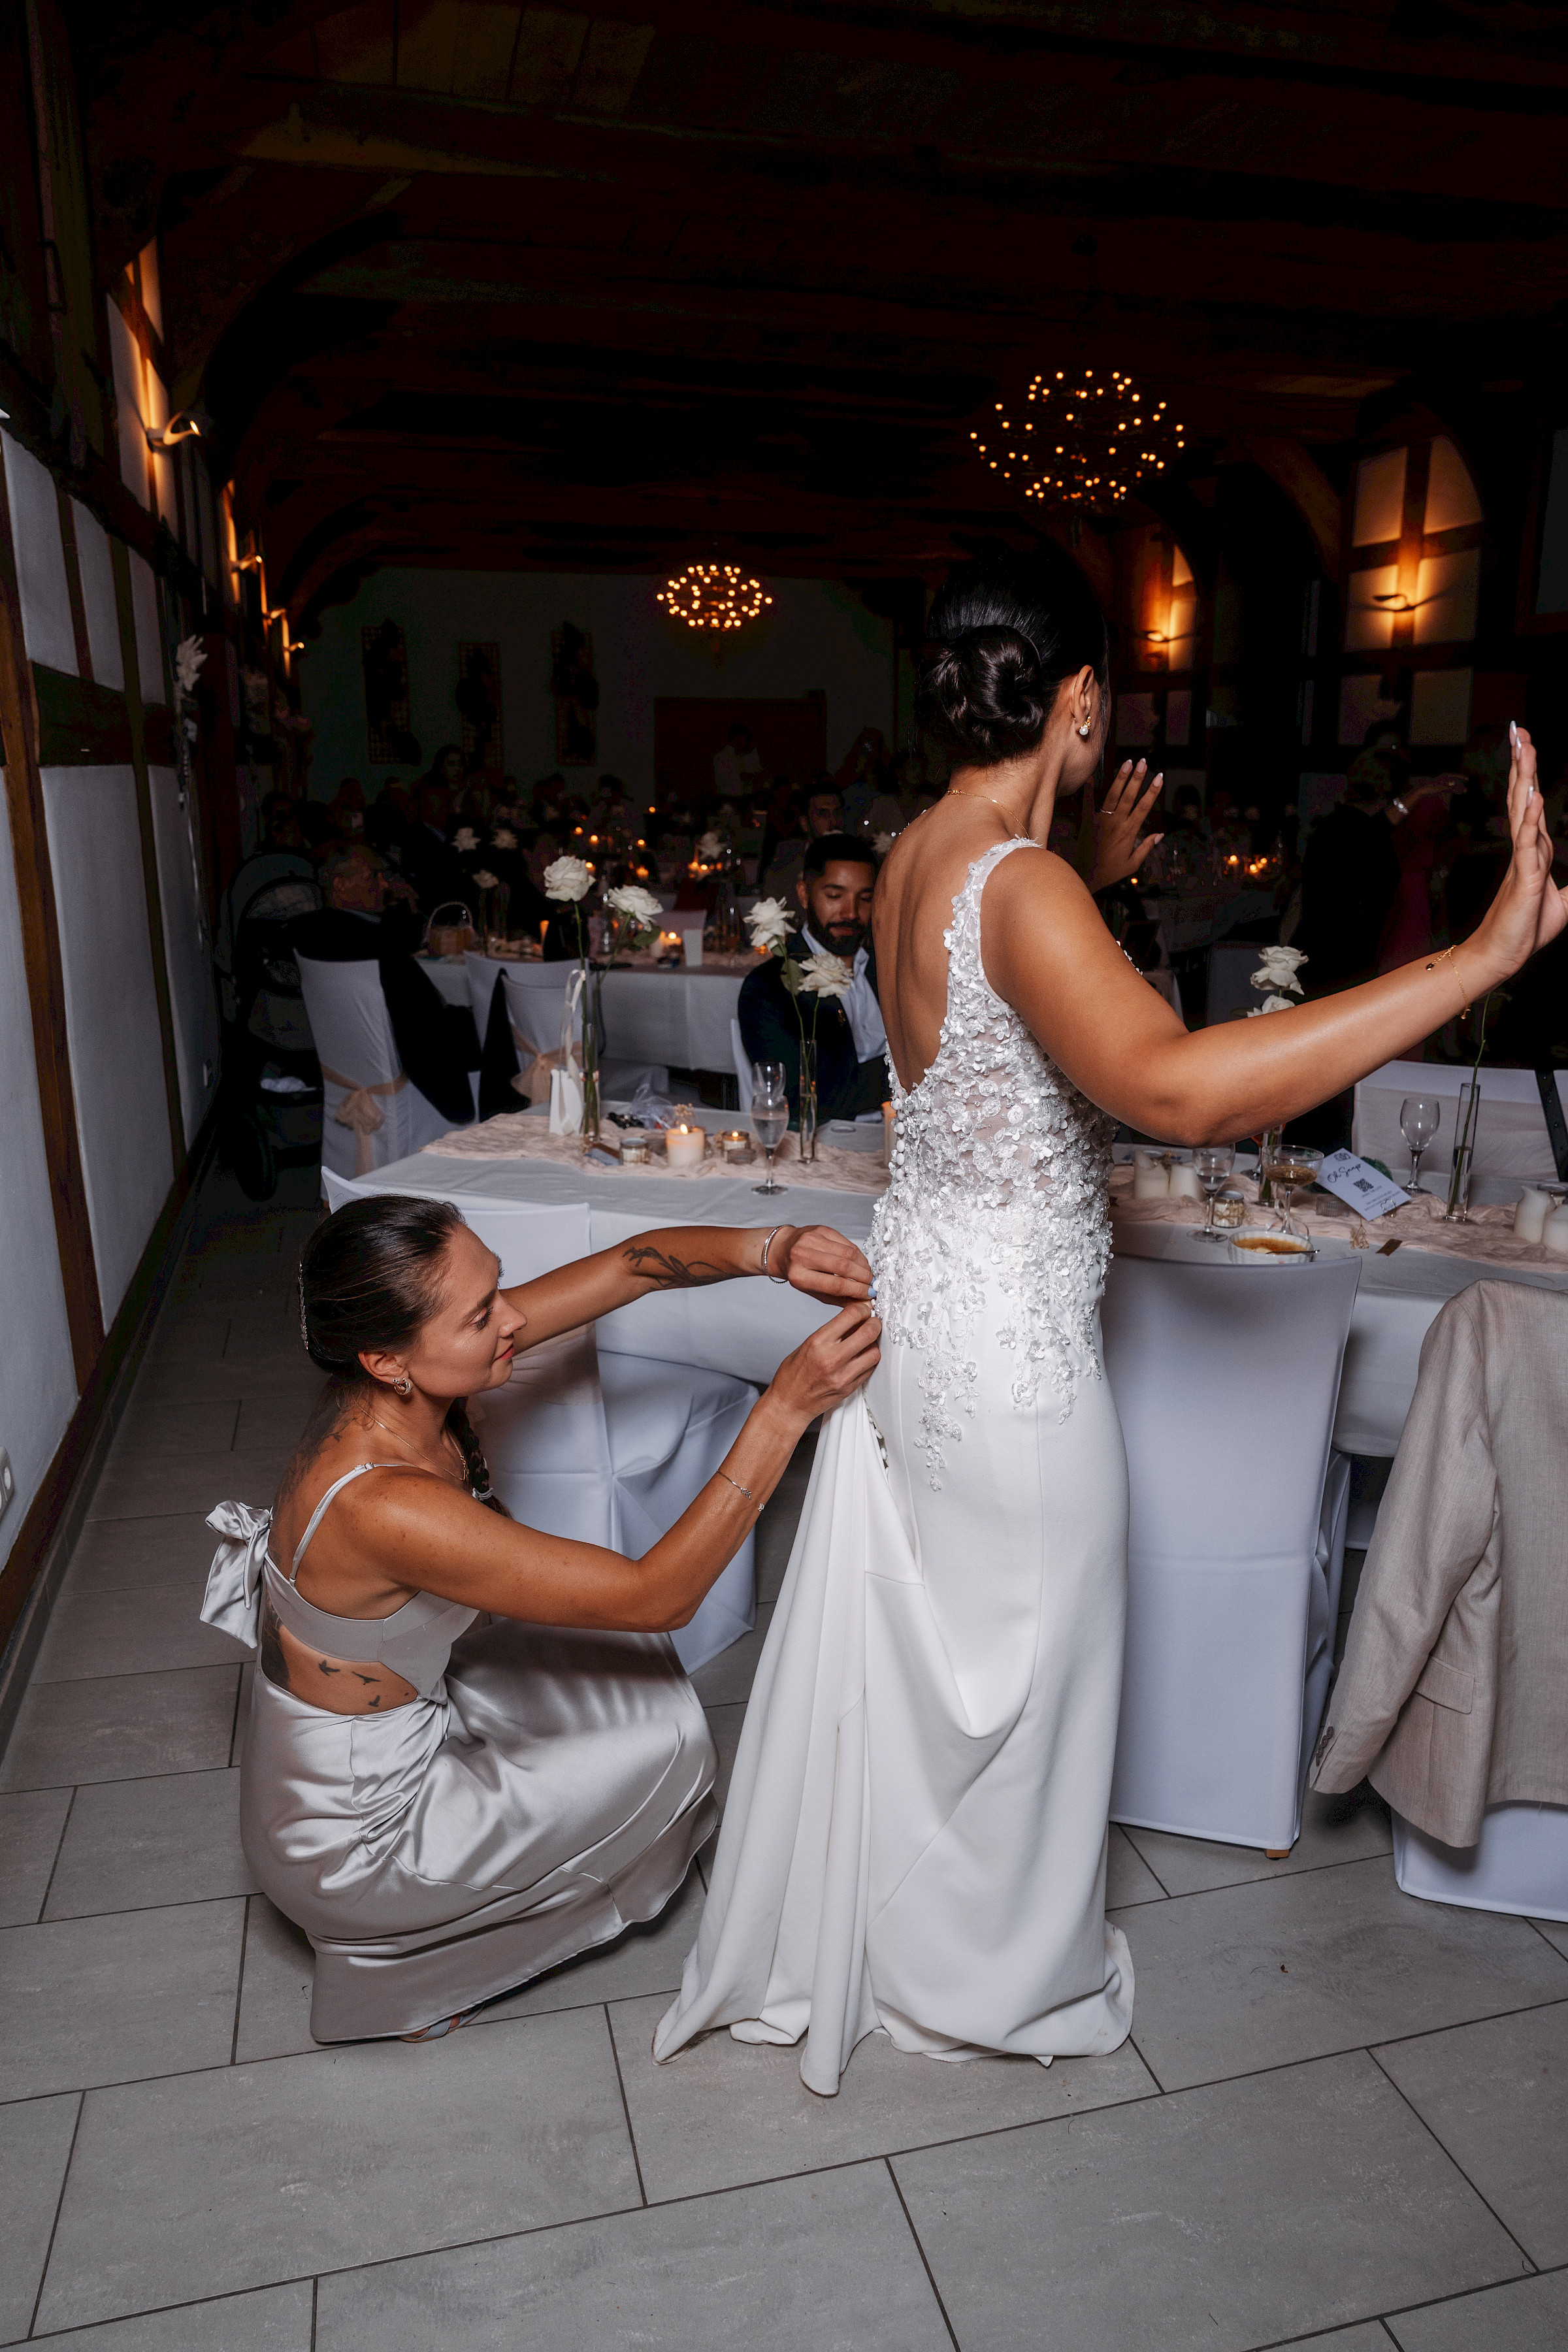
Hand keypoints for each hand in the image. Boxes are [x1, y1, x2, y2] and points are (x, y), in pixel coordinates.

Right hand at [768, 1301, 881, 1424]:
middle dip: (874, 1323)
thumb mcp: (806, 1345)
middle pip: (869, 1332)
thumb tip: (853, 1320)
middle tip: (873, 1322)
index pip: (851, 1315)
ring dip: (874, 1344)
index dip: (862, 1309)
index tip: (863, 1310)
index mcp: (818, 1342)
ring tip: (867, 1342)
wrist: (789, 1404)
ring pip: (874, 1352)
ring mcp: (843, 1375)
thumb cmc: (792, 1376)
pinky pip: (870, 1369)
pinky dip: (870, 1360)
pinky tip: (862, 1357)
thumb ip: (831, 1333)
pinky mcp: (850, 1388)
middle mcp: (832, 1358)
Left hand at [772, 1224, 872, 1302]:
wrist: (782, 1249)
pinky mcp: (821, 1229)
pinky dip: (858, 1254)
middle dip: (863, 1277)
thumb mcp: (813, 1291)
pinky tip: (861, 1263)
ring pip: (848, 1253)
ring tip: (868, 1275)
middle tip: (873, 1284)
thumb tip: (864, 1304)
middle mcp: (803, 1256)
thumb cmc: (798, 1273)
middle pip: (843, 1267)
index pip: (835, 1285)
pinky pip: (846, 1242)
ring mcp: (812, 1240)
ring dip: (863, 1265)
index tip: (869, 1294)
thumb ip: (838, 1298)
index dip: (857, 1290)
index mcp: (799, 1276)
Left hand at [1088, 760, 1163, 890]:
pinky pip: (1087, 804)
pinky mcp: (1087, 822)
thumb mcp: (1133, 864)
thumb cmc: (1110, 872)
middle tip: (1143, 762)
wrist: (1085, 876)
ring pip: (1112, 796)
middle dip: (1137, 778)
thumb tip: (1160, 834)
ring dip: (1120, 778)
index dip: (1152, 791)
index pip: (1144, 807)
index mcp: (1129, 832)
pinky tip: (1090, 778)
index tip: (1159, 777)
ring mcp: (1101, 821)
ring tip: (1126, 763)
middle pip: (1129, 796)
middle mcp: (1116, 823)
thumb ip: (1146, 847)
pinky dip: (1088, 791)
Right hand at [1471, 726, 1567, 981]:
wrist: (1501, 956)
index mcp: (1533, 849)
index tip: (1524, 743)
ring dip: (1525, 779)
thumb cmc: (1525, 928)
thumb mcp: (1562, 900)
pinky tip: (1533, 796)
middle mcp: (1527, 848)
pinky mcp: (1524, 879)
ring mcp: (1523, 861)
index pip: (1531, 802)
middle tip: (1519, 730)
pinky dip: (1530, 818)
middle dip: (1523, 762)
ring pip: (1524, 812)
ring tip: (1524, 748)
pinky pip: (1528, 844)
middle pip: (1523, 796)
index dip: (1527, 772)